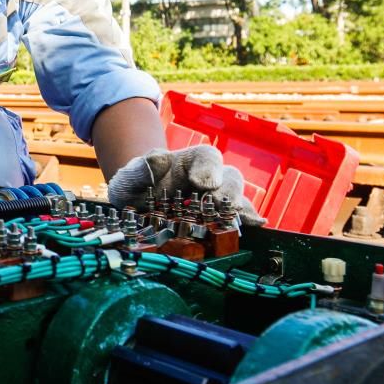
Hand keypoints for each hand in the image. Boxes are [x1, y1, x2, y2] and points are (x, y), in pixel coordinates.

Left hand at [106, 145, 261, 223]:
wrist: (133, 210)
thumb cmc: (134, 188)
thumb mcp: (129, 178)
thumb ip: (139, 169)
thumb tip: (159, 159)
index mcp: (187, 163)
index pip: (207, 156)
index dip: (208, 168)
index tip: (200, 183)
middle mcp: (206, 180)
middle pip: (230, 176)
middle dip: (228, 190)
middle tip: (218, 204)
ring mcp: (214, 201)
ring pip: (236, 198)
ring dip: (237, 208)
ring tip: (234, 220)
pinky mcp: (216, 221)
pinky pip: (236, 219)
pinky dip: (246, 222)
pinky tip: (254, 227)